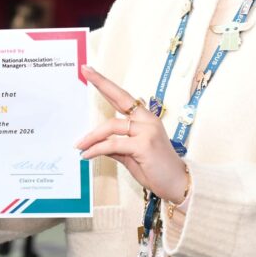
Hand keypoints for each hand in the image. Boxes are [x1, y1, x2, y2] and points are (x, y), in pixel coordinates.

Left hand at [75, 65, 188, 202]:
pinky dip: (97, 149)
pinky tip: (87, 155)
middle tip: (86, 72)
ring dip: (91, 137)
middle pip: (120, 97)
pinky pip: (113, 144)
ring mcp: (147, 131)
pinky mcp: (144, 145)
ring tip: (79, 146)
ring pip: (111, 126)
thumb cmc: (156, 170)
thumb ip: (116, 147)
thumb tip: (97, 144)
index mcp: (146, 119)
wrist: (176, 184)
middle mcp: (148, 120)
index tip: (92, 72)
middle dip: (101, 84)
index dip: (107, 85)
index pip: (123, 97)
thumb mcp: (131, 156)